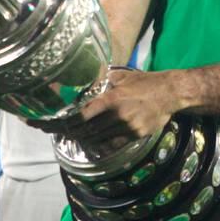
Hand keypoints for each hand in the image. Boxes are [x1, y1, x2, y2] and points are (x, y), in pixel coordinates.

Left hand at [44, 69, 179, 147]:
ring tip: (72, 136)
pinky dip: (100, 143)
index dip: (63, 122)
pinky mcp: (135, 135)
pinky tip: (93, 142)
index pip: (81, 115)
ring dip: (83, 138)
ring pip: (97, 139)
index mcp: (111, 99)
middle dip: (68, 132)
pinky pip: (112, 143)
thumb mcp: (122, 76)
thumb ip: (104, 81)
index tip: (48, 124)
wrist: (171, 93)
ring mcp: (127, 128)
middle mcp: (117, 115)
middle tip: (55, 131)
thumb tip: (88, 82)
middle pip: (86, 130)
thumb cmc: (145, 82)